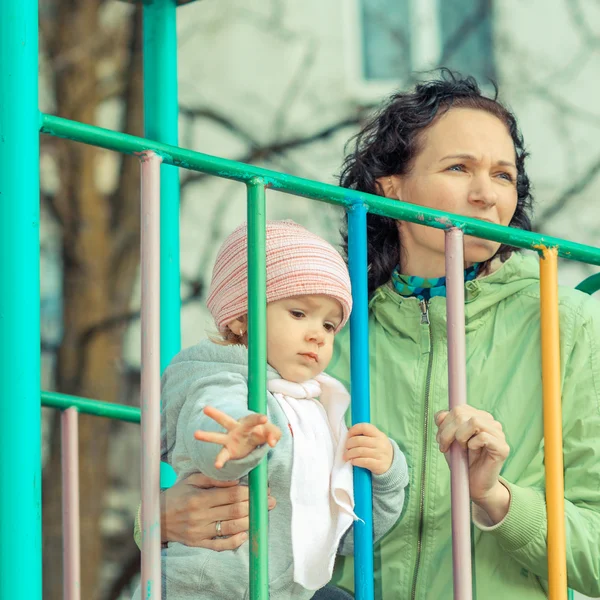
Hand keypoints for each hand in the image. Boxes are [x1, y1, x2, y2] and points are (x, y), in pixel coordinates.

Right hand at [160, 473, 276, 550]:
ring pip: (230, 528)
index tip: (262, 490)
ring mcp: (200, 532)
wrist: (156, 518)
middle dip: (255, 506)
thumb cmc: (177, 495)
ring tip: (263, 515)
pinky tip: (245, 534)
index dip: (249, 492)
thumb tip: (236, 480)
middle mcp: (200, 516)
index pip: (230, 495)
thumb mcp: (192, 480)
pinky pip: (219, 545)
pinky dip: (234, 541)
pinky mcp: (198, 543)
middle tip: (270, 502)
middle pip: (234, 511)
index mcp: (199, 498)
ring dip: (250, 522)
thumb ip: (213, 480)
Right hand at [194, 406, 281, 468]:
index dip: (258, 419)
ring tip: (195, 434)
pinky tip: (217, 465)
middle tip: (206, 409)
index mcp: (248, 423)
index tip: (264, 418)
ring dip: (207, 436)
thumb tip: (272, 443)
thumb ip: (275, 434)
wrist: (255, 441)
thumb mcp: (272, 432)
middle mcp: (236, 429)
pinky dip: (220, 460)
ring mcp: (230, 440)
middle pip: (225, 420)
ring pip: (217, 437)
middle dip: (216, 415)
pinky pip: (223, 455)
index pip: (253, 419)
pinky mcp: (229, 451)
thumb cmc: (263, 433)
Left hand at [344, 423, 393, 475]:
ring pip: (360, 451)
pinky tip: (352, 461)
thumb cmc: (379, 449)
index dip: (354, 429)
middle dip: (349, 443)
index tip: (348, 434)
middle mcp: (380, 443)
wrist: (392, 465)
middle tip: (346, 447)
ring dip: (350, 454)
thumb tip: (348, 429)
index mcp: (379, 434)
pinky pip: (364, 461)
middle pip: (359, 440)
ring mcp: (380, 454)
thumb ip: (364, 435)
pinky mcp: (378, 464)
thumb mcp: (375, 440)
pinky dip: (355, 461)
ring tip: (346, 456)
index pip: (365, 427)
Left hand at [435, 406, 509, 522]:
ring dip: (460, 436)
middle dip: (447, 431)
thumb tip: (441, 415)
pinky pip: (483, 437)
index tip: (440, 439)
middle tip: (445, 446)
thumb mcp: (448, 440)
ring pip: (474, 421)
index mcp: (478, 417)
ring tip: (461, 449)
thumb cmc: (462, 461)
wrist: (473, 486)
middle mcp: (490, 423)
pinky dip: (472, 444)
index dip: (445, 422)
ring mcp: (498, 434)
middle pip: (462, 413)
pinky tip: (472, 452)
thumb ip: (444, 425)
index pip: (458, 408)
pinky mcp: (502, 448)